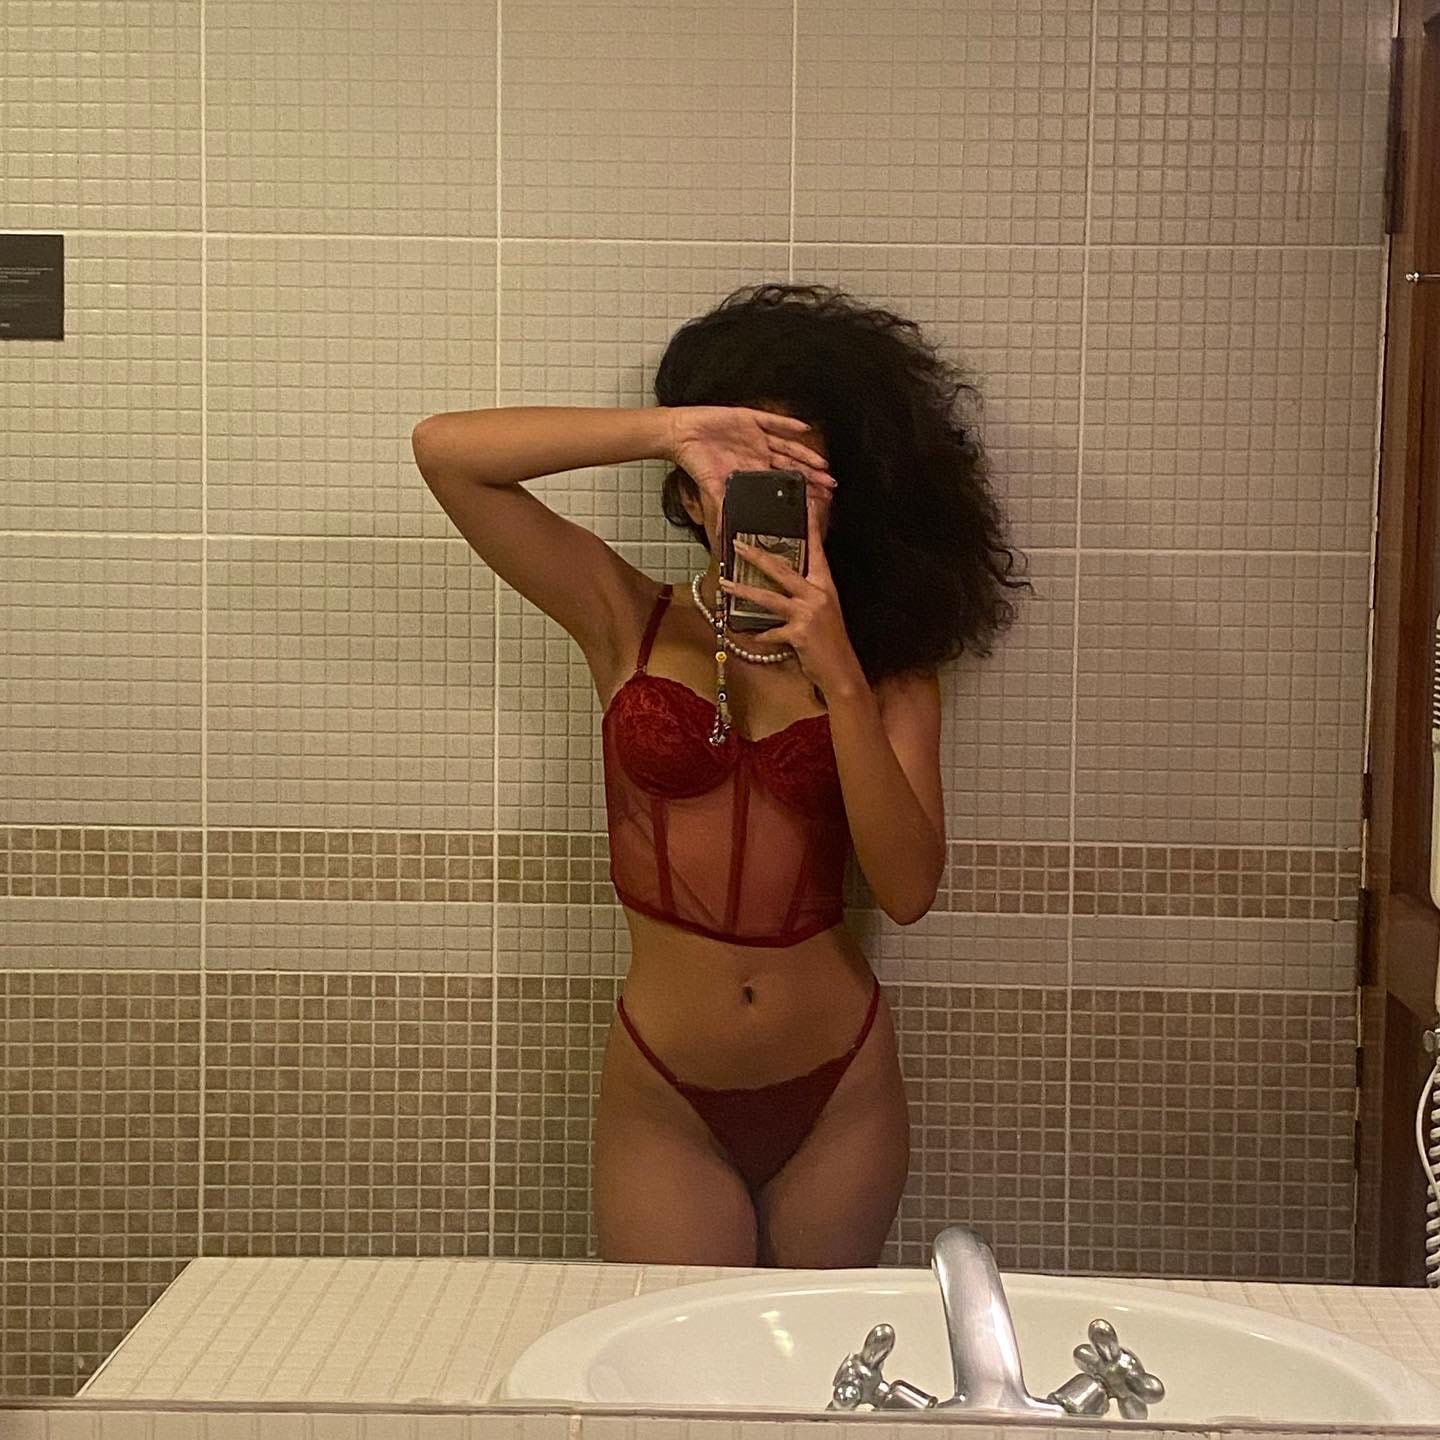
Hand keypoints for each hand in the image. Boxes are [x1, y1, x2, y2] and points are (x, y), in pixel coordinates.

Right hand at [663, 405, 834, 511]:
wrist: (681, 437)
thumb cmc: (697, 462)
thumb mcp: (712, 492)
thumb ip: (722, 512)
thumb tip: (722, 540)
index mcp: (753, 470)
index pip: (783, 482)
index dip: (801, 489)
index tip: (819, 499)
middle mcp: (760, 453)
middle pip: (791, 465)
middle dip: (811, 475)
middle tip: (830, 484)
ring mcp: (757, 436)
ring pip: (788, 446)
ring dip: (805, 454)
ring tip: (822, 463)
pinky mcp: (750, 419)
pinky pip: (773, 421)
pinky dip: (788, 424)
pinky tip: (804, 429)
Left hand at [719, 491, 865, 700]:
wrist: (842, 671)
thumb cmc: (830, 640)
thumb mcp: (824, 609)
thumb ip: (807, 592)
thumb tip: (785, 578)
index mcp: (825, 584)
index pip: (816, 548)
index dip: (809, 525)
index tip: (802, 501)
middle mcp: (817, 594)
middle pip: (782, 569)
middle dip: (757, 556)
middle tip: (737, 544)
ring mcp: (807, 614)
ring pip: (769, 598)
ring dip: (743, 591)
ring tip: (725, 584)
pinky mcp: (798, 634)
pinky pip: (771, 632)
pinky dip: (760, 634)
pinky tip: (750, 635)